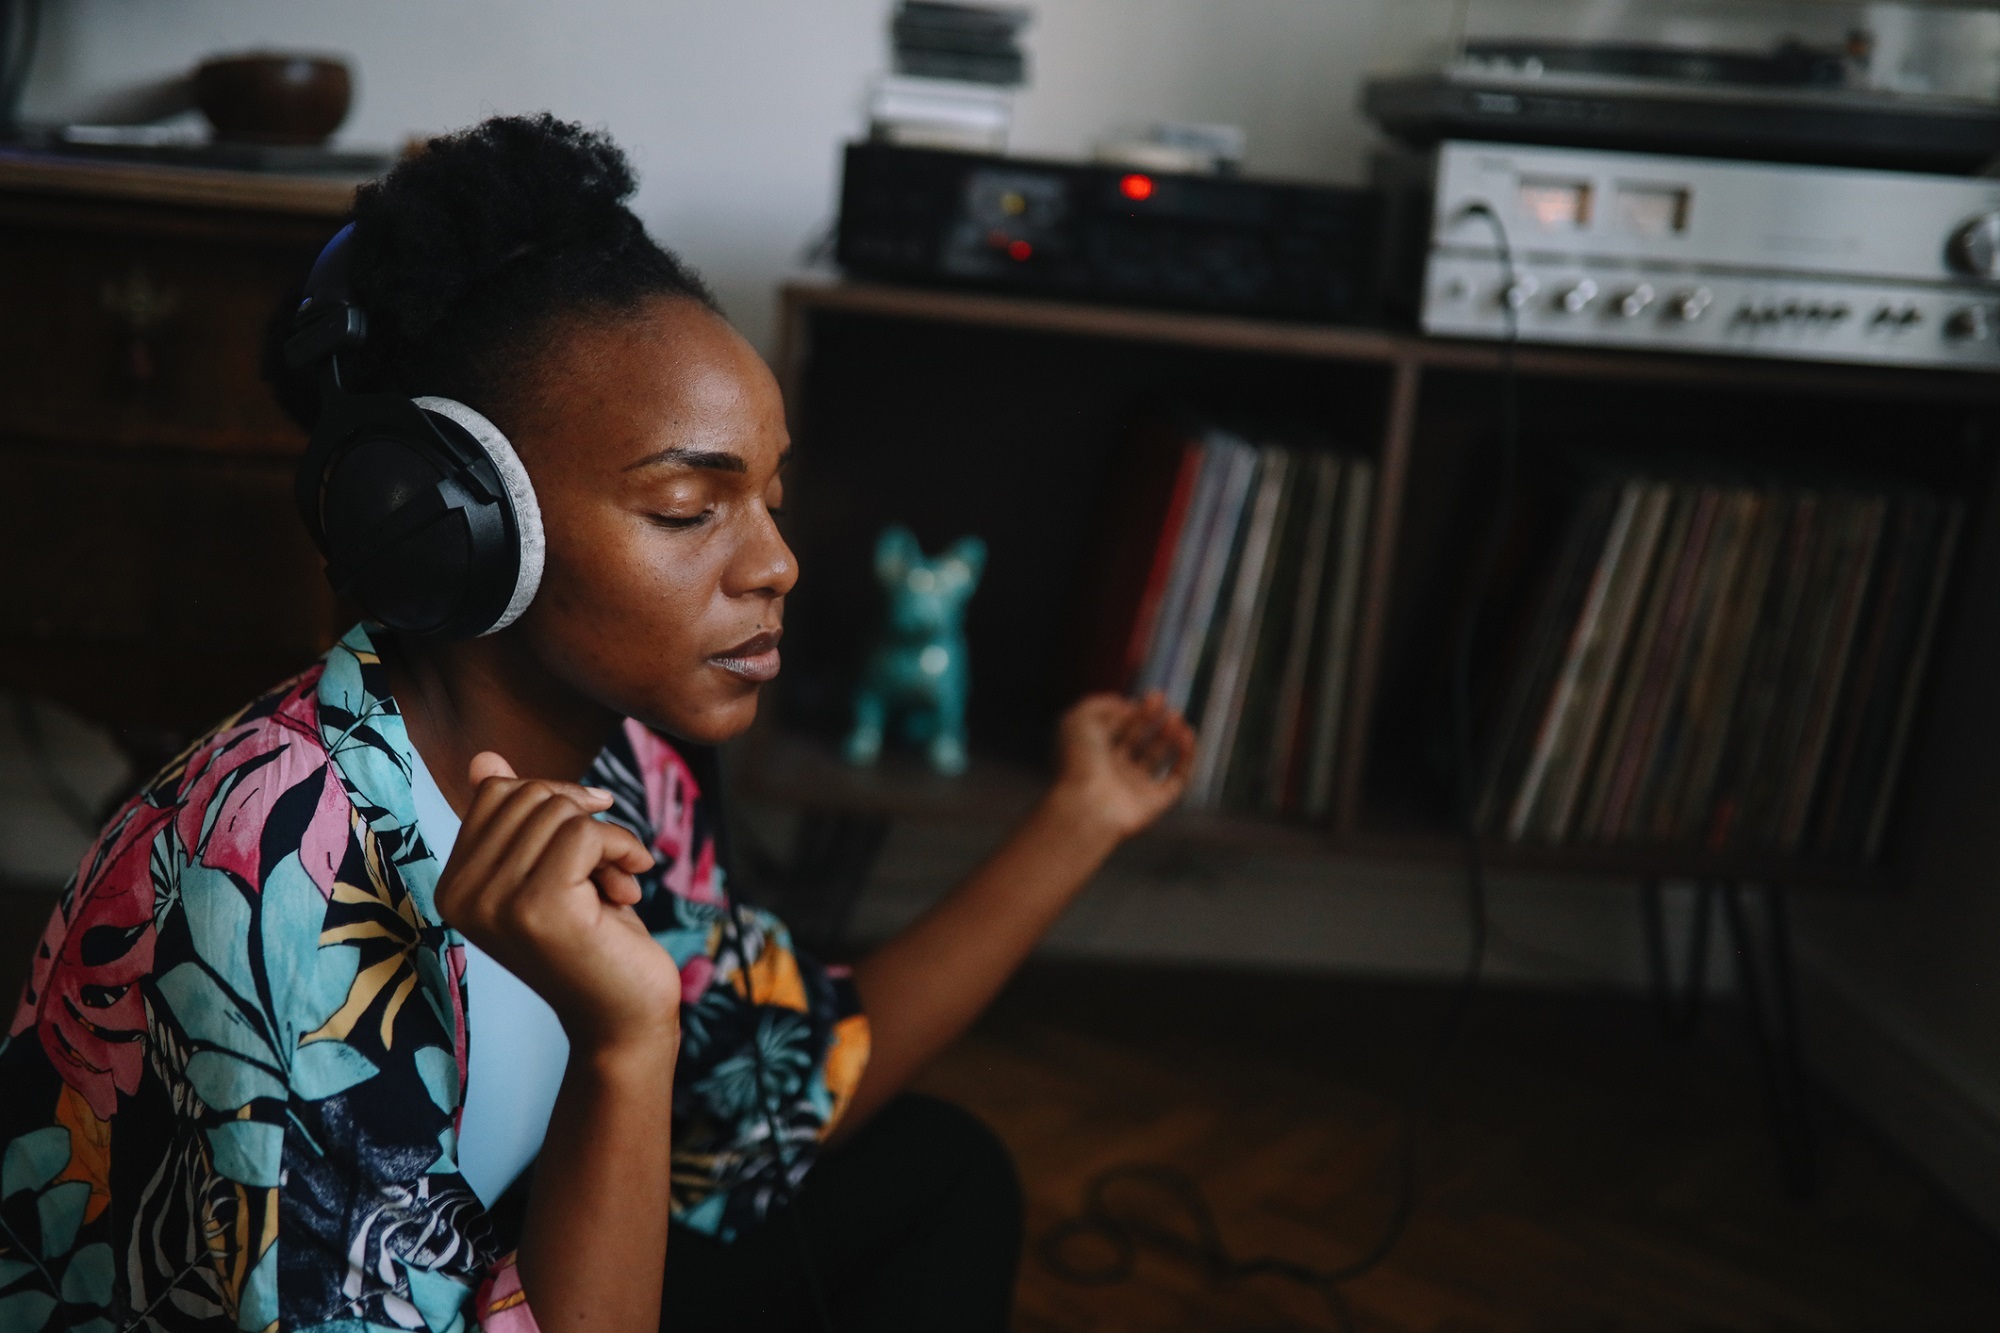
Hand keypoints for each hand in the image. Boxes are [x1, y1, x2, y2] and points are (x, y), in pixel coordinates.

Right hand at [434, 752, 679, 1057]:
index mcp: (454, 884)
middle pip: (530, 794)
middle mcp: (461, 895)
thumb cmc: (596, 938)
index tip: (586, 851)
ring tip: (617, 886)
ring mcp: (495, 903)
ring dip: (608, 841)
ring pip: (561, 811)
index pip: (499, 791)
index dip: (558, 804)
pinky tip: (630, 889)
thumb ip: (516, 820)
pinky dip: (622, 849)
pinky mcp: (537, 908)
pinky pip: (586, 833)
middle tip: (607, 869)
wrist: (623, 1017)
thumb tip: (484, 759)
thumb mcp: (553, 869)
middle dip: (584, 819)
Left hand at [1046, 691, 1195, 842]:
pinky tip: (1187, 735)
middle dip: (1152, 718)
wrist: (1087, 804)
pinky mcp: (1155, 803)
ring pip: (1158, 757)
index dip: (1135, 710)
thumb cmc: (1079, 761)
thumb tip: (1125, 704)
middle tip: (1165, 702)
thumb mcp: (1080, 719)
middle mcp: (1113, 770)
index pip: (1118, 726)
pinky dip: (1186, 757)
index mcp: (1093, 752)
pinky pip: (1177, 779)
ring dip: (1171, 735)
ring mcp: (1134, 787)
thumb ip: (1101, 703)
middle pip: (1138, 740)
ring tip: (1177, 718)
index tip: (1152, 696)